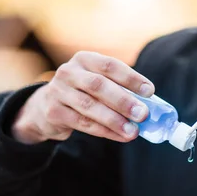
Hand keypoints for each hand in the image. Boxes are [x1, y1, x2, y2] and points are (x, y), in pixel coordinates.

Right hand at [12, 51, 154, 143]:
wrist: (46, 107)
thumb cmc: (82, 93)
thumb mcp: (96, 84)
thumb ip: (118, 90)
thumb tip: (150, 106)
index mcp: (84, 59)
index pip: (110, 65)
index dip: (131, 78)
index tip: (150, 91)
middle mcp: (69, 72)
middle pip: (98, 85)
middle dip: (123, 101)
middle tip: (143, 114)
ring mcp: (58, 91)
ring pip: (90, 107)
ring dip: (115, 120)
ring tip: (133, 131)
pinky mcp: (54, 112)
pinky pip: (83, 123)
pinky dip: (105, 131)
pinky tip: (120, 136)